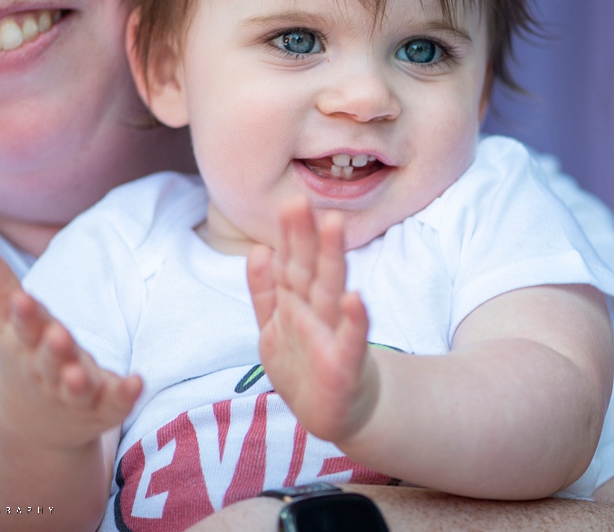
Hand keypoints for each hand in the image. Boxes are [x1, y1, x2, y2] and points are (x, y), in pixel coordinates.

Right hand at [0, 249, 141, 449]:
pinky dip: (124, 395)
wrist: (31, 429)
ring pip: (77, 389)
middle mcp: (51, 372)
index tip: (23, 299)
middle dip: (53, 348)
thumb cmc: (26, 361)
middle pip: (51, 360)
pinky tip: (137, 381)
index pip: (24, 328)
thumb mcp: (11, 327)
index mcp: (29, 347)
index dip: (24, 314)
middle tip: (58, 335)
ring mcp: (76, 394)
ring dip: (79, 381)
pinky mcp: (103, 409)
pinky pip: (115, 403)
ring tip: (80, 373)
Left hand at [245, 198, 377, 442]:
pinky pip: (350, 339)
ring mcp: (332, 335)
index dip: (289, 235)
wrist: (333, 413)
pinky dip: (354, 319)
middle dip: (305, 236)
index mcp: (298, 302)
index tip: (288, 201)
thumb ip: (265, 289)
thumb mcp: (275, 326)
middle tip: (301, 201)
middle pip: (310, 269)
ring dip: (331, 259)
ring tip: (332, 226)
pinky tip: (355, 298)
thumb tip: (258, 248)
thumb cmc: (306, 365)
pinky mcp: (346, 364)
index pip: (292, 262)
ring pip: (330, 292)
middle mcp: (317, 312)